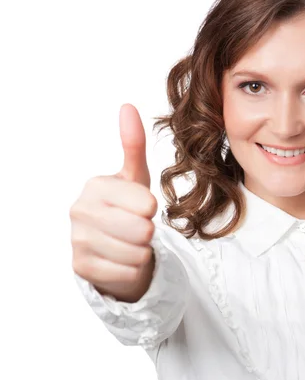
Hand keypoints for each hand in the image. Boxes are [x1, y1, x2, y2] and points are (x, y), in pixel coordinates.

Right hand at [70, 103, 157, 301]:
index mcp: (95, 186)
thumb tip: (127, 106)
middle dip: (148, 233)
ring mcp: (78, 241)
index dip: (151, 209)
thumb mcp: (134, 178)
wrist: (112, 247)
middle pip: (143, 230)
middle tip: (137, 229)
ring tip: (130, 244)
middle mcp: (80, 211)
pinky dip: (132, 270)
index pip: (146, 204)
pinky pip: (128, 273)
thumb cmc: (126, 209)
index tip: (141, 208)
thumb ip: (133, 145)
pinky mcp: (82, 268)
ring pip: (137, 254)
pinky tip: (122, 260)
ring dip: (142, 252)